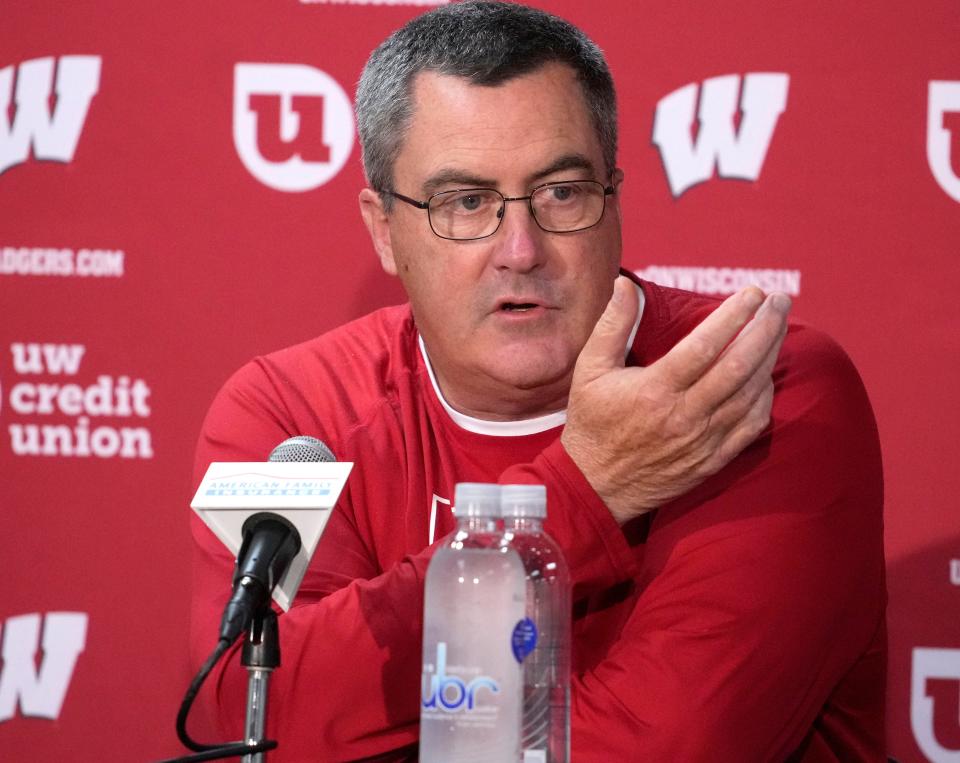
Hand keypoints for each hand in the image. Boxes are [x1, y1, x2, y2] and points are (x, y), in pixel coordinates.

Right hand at [561, 276, 790, 523]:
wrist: (596, 486)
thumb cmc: (592, 423)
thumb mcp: (590, 370)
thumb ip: (612, 325)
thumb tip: (624, 284)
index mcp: (654, 390)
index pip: (705, 346)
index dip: (734, 316)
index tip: (752, 292)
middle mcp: (684, 416)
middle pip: (739, 366)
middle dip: (766, 328)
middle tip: (780, 301)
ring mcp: (703, 441)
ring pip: (751, 393)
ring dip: (770, 356)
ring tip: (778, 326)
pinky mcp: (713, 460)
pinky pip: (753, 424)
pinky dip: (765, 396)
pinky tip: (766, 374)